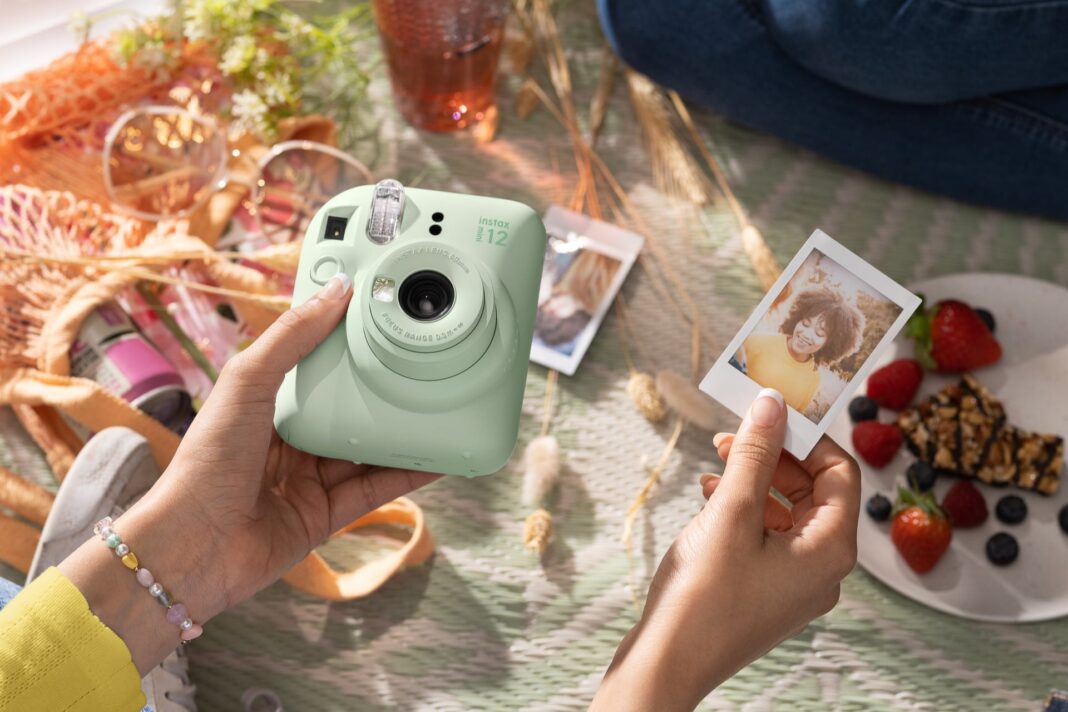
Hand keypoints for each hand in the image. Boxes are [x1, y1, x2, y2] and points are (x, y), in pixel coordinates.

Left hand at [61, 274, 438, 673]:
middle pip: (347, 405)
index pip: (313, 362)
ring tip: (442, 404)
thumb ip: (292, 336)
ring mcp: (309, 478)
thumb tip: (336, 290)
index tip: (381, 315)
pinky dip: (408, 472)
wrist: (196, 545)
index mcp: (265, 403)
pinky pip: (377, 487)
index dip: (344, 339)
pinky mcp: (327, 514)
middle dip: (382, 385)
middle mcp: (289, 439)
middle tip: (423, 358)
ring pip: (368, 446)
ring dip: (402, 429)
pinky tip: (438, 456)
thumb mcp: (248, 382)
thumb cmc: (208, 460)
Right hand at [591, 389, 859, 710]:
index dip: (808, 437)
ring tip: (716, 458)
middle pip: (813, 491)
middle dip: (775, 455)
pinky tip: (710, 493)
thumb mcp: (732, 512)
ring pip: (786, 511)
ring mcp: (794, 583)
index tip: (770, 411)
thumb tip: (772, 404)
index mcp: (830, 549)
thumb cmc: (704, 595)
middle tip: (734, 432)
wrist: (669, 662)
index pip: (840, 473)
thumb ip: (755, 454)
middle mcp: (822, 568)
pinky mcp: (766, 591)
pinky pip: (767, 536)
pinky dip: (743, 508)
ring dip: (754, 478)